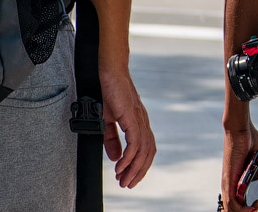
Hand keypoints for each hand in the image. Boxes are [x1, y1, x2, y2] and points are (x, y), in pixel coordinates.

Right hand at [100, 63, 156, 187]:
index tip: (128, 178)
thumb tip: (116, 157)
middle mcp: (143, 122)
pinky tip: (120, 165)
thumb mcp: (108, 120)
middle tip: (127, 184)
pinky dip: (129, 157)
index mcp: (139, 123)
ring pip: (143, 150)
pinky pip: (135, 142)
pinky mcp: (132, 116)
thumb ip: (112, 139)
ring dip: (134, 168)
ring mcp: (139, 119)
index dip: (140, 165)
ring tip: (124, 179)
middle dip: (139, 171)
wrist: (109, 72)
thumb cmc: (109, 93)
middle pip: (148, 152)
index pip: (147, 149)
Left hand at [222, 119, 257, 207]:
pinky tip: (249, 208)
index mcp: (239, 182)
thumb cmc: (249, 143)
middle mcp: (232, 184)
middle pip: (235, 208)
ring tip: (254, 209)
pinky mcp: (228, 180)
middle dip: (248, 210)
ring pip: (231, 208)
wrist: (242, 131)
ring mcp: (229, 183)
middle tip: (257, 207)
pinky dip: (239, 208)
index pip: (241, 203)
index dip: (250, 208)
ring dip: (244, 211)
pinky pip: (230, 201)